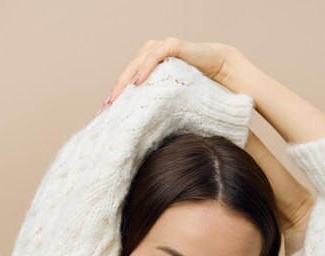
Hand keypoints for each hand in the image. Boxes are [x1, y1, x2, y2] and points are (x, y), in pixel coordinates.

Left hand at [95, 37, 238, 115]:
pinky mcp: (173, 46)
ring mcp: (161, 48)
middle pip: (127, 73)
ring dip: (125, 80)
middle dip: (116, 92)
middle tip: (106, 110)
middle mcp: (150, 55)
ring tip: (117, 98)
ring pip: (137, 62)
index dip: (115, 98)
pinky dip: (145, 67)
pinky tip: (138, 82)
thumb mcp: (172, 103)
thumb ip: (158, 112)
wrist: (221, 72)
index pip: (127, 83)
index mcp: (147, 68)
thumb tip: (144, 140)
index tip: (103, 116)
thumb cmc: (197, 89)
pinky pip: (155, 55)